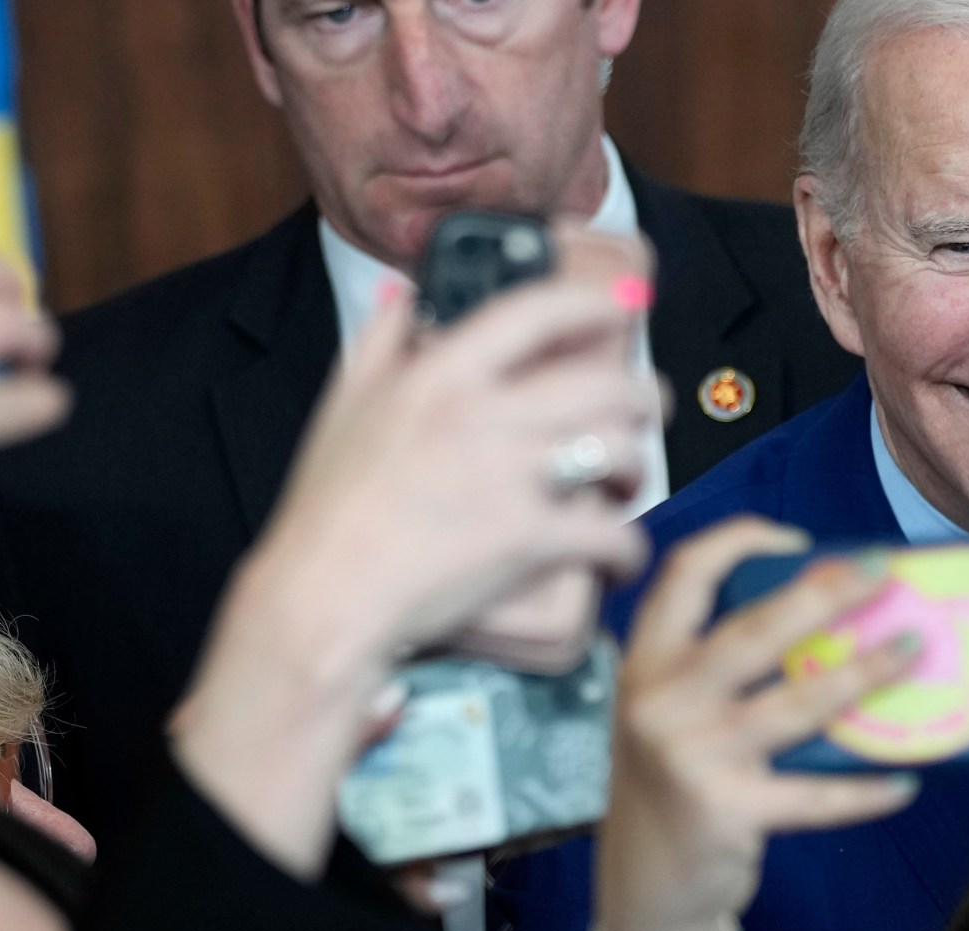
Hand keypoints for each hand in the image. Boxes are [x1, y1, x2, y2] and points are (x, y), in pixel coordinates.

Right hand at [261, 233, 658, 656]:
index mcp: (438, 374)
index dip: (592, 302)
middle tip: (649, 410)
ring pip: (618, 448)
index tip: (622, 305)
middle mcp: (480, 413)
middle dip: (644, 395)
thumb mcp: (341, 408)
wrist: (320, 600)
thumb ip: (377, 342)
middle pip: (602, 381)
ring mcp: (506, 474)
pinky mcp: (524, 538)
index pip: (535, 312)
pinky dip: (627, 547)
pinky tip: (620, 555)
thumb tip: (401, 294)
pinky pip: (608, 532)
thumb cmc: (326, 512)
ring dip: (639, 467)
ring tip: (629, 482)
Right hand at [597, 520, 923, 930]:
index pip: (684, 573)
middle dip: (826, 592)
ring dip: (866, 671)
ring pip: (798, 702)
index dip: (741, 541)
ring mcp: (692, 757)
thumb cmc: (673, 787)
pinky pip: (815, 795)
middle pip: (755, 628)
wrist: (645, 893)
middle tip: (882, 573)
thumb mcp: (669, 717)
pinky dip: (866, 789)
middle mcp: (660, 701)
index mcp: (646, 663)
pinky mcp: (727, 813)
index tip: (798, 538)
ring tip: (916, 648)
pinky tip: (906, 780)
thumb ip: (716, 672)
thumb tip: (826, 621)